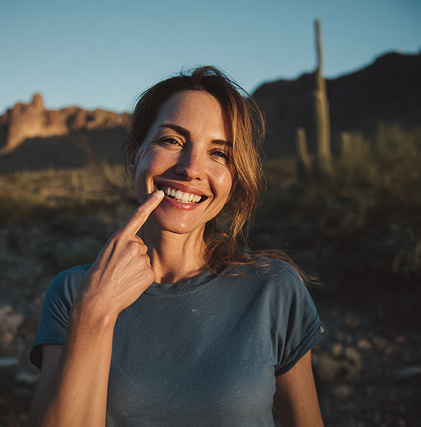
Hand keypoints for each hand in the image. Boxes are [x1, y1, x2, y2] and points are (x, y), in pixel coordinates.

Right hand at [74, 190, 164, 319]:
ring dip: (136, 267)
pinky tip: (129, 284)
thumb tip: (139, 250)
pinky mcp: (148, 272)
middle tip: (118, 268)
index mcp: (119, 238)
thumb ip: (124, 246)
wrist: (96, 299)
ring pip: (144, 259)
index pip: (138, 216)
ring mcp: (141, 258)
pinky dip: (140, 278)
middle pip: (140, 246)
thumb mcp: (108, 253)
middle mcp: (132, 245)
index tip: (160, 193)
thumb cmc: (99, 277)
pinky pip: (148, 272)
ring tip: (121, 277)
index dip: (150, 203)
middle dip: (132, 255)